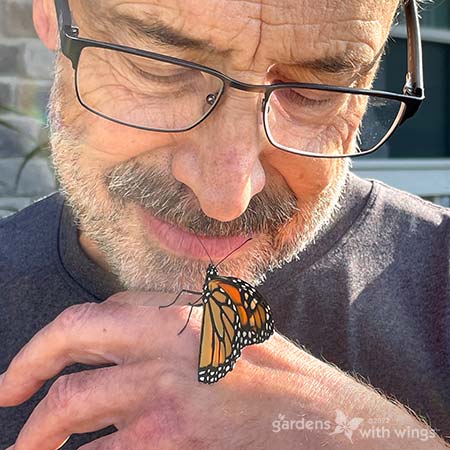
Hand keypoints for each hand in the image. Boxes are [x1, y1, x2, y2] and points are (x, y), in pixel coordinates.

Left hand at [0, 292, 446, 449]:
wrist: (327, 422)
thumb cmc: (284, 380)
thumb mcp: (234, 329)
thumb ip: (186, 325)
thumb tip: (137, 342)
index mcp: (185, 308)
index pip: (107, 309)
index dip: (71, 336)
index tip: (52, 356)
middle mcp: (168, 336)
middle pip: (73, 334)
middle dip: (29, 363)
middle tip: (9, 391)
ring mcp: (163, 389)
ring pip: (70, 405)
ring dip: (38, 433)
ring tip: (26, 448)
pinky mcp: (168, 440)